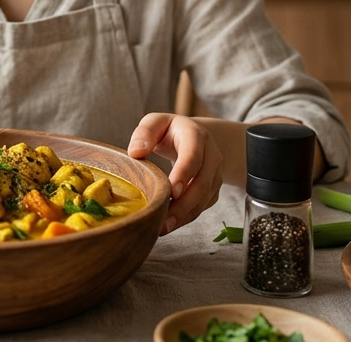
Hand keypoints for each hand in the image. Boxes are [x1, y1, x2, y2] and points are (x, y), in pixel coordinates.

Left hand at [127, 113, 223, 235]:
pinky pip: (203, 206)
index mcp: (196, 135)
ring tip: (163, 228)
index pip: (193, 156)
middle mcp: (212, 155)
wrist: (197, 136)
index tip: (172, 192)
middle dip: (183, 205)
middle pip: (202, 183)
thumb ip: (144, 133)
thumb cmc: (170, 131)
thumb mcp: (156, 122)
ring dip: (185, 215)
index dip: (184, 174)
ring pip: (204, 198)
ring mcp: (216, 173)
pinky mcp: (214, 188)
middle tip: (163, 221)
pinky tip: (170, 224)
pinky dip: (187, 217)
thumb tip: (135, 152)